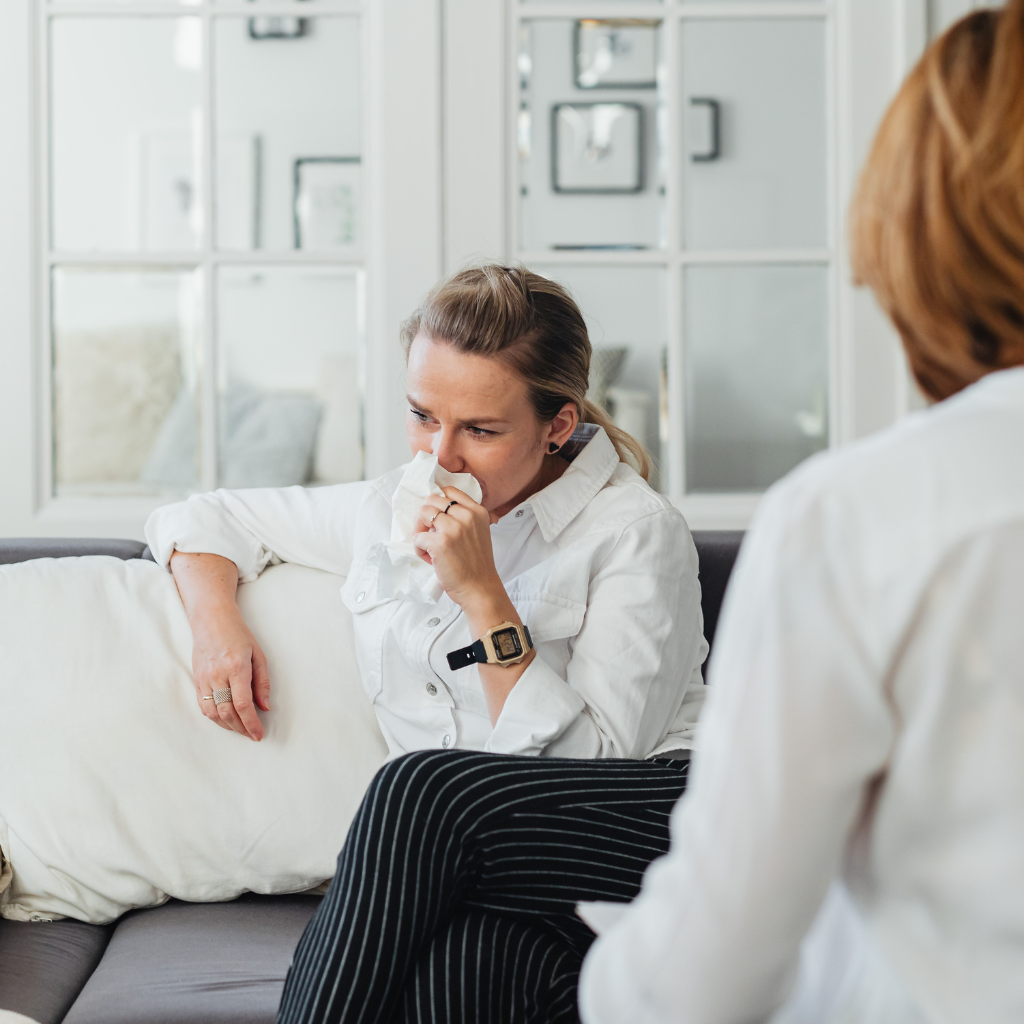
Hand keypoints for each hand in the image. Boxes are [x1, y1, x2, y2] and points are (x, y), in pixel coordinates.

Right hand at [170, 551, 268, 741]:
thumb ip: (262, 682)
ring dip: (227, 726)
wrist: (211, 619)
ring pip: (213, 713)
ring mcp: (204, 678)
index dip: (251, 723)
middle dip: (241, 728)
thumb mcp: (258, 654)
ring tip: (240, 730)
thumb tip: (265, 707)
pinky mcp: (196, 679)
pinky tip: (225, 720)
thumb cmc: (238, 634)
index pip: (243, 705)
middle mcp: (218, 675)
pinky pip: (203, 706)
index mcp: (236, 668)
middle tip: (252, 735)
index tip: (259, 734)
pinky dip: (214, 717)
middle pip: (227, 713)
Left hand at [412, 486, 501, 609]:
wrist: (479, 587)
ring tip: (428, 546)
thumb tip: (436, 510)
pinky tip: (429, 558)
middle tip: (429, 534)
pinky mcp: (440, 542)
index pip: (449, 490)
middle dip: (426, 516)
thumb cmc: (476, 564)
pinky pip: (417, 536)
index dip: (437, 501)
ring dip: (420, 530)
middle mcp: (466, 516)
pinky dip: (418, 548)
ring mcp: (453, 528)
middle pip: (432, 500)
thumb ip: (464, 518)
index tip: (434, 515)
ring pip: (422, 513)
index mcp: (477, 511)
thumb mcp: (479, 532)